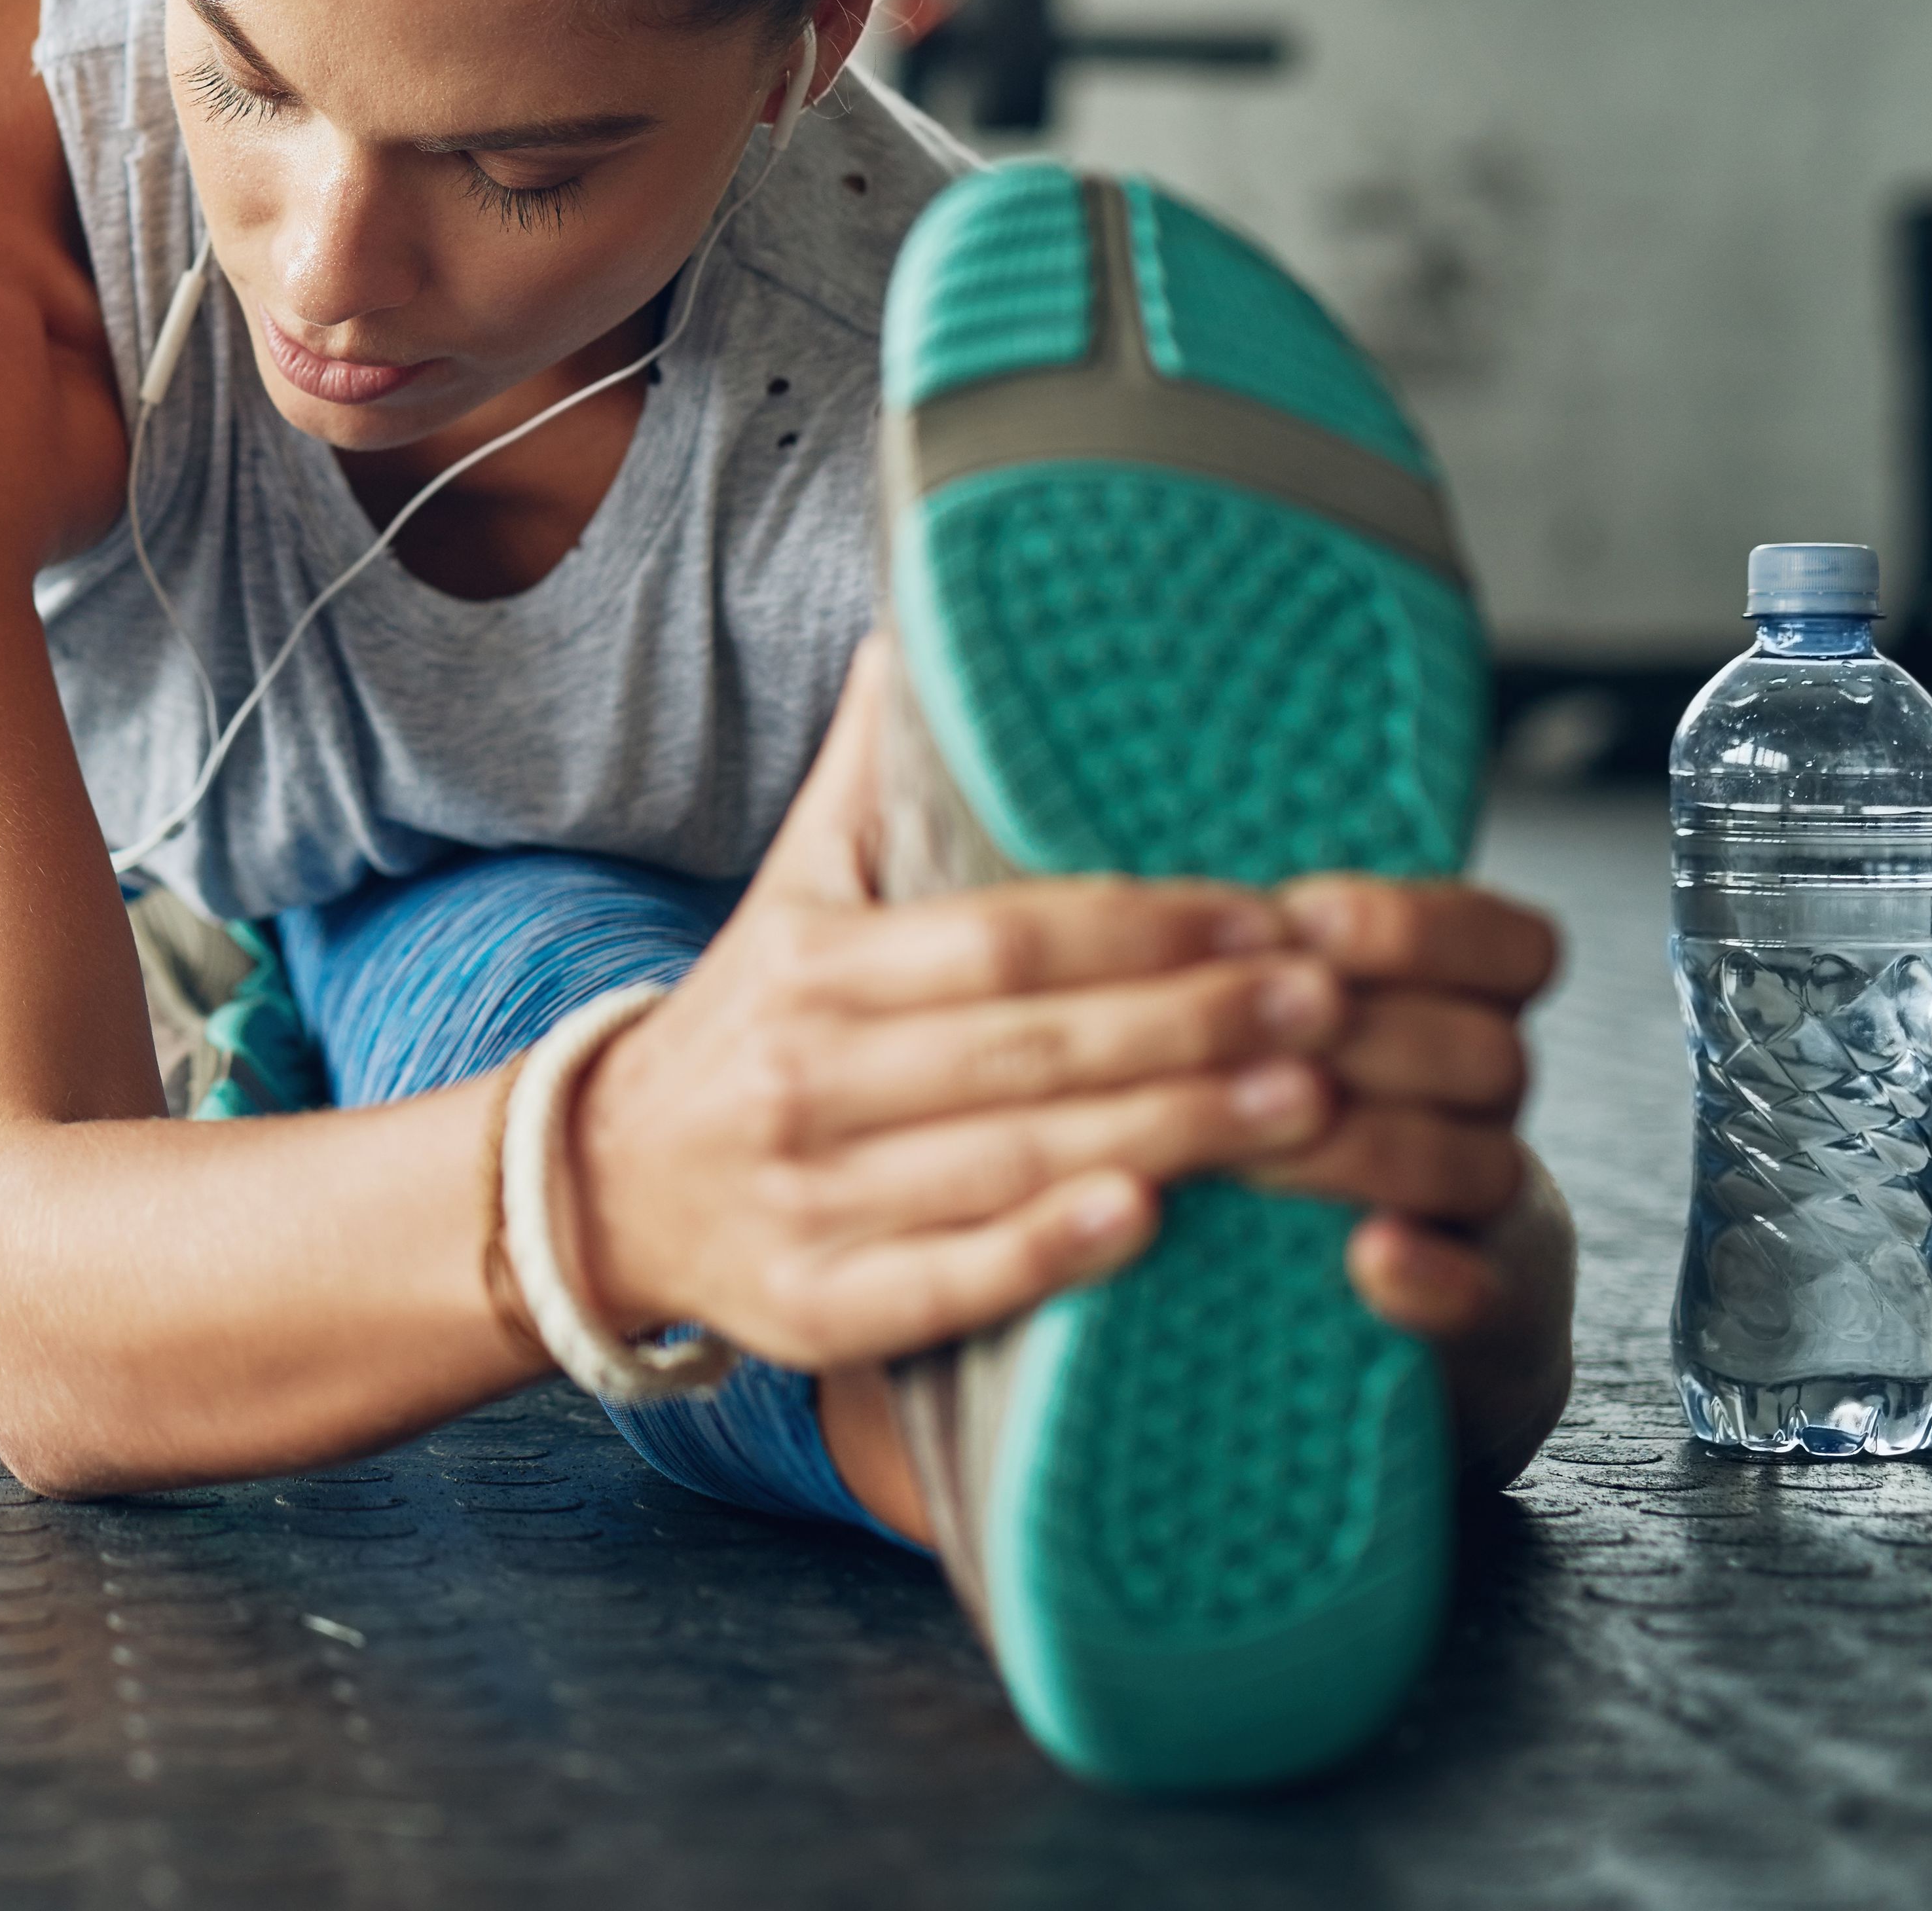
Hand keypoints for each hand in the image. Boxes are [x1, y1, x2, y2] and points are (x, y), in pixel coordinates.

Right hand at [553, 636, 1559, 1372]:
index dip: (1142, 925)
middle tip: (1330, 1002)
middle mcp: (804, 1079)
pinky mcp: (816, 1309)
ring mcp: (809, 1200)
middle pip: (1027, 1047)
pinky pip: (950, 1282)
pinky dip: (1049, 1254)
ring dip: (1169, 1134)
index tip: (1267, 911)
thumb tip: (925, 623)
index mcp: (811, 966)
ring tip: (1310, 1104)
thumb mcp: (793, 890)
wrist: (601, 1186)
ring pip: (1012, 1162)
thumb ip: (869, 775)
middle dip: (1194, 1023)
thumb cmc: (749, 1025)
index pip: (1002, 937)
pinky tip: (1151, 1223)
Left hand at [1244, 871, 1556, 1337]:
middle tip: (1249, 1046)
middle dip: (1363, 1038)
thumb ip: (1222, 967)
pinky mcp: (1472, 1326)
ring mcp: (1483, 1219)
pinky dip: (1429, 1276)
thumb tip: (1118, 887)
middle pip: (1487, 1050)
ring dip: (1363, 1147)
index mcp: (1444, 1015)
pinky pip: (1481, 1298)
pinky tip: (1371, 1254)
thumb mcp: (1243, 1030)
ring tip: (1248, 1152)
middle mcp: (1479, 1109)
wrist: (1317, 1321)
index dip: (1418, 928)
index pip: (1506, 946)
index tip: (1305, 921)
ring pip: (1480, 1162)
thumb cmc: (1238, 1127)